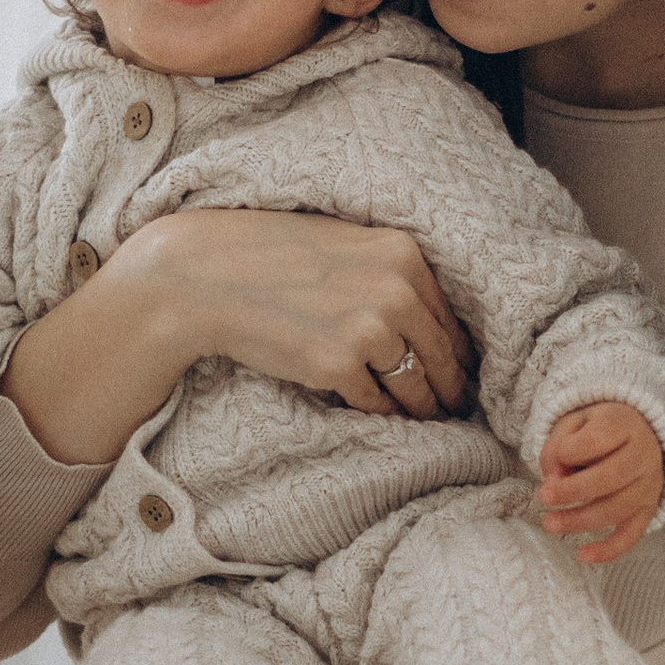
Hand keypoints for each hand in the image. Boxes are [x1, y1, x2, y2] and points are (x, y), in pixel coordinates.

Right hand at [2, 209, 475, 462]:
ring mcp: (368, 328)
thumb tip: (428, 319)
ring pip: (416, 386)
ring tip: (427, 420)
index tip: (459, 372)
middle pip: (442, 356)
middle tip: (455, 408)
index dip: (456, 351)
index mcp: (403, 253)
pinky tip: (383, 418)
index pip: (449, 316)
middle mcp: (396, 289)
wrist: (205, 276)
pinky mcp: (337, 365)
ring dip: (422, 408)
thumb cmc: (270, 257)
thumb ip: (388, 273)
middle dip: (449, 386)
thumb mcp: (343, 244)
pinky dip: (381, 414)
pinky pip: (377, 404)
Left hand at [538, 402, 663, 563]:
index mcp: (625, 424)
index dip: (570, 450)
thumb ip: (558, 446)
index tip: (556, 455)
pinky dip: (609, 550)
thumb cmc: (597, 429)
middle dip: (572, 491)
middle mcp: (643, 455)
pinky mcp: (647, 509)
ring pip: (617, 508)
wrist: (637, 434)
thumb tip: (553, 479)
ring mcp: (649, 485)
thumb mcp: (573, 423)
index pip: (598, 438)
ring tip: (550, 523)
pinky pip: (632, 534)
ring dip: (580, 520)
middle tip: (544, 497)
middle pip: (611, 477)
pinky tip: (583, 556)